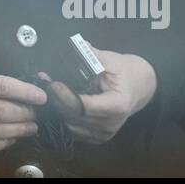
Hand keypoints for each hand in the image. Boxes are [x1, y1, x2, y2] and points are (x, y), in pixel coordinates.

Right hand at [0, 66, 45, 152]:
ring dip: (20, 129)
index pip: (2, 86)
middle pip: (4, 110)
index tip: (41, 95)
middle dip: (26, 112)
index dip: (26, 92)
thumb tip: (11, 88)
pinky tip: (12, 137)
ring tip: (32, 126)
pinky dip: (3, 143)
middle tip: (38, 111)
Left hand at [39, 47, 156, 143]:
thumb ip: (92, 56)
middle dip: (57, 101)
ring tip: (47, 92)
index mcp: (117, 105)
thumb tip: (75, 47)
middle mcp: (111, 123)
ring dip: (57, 110)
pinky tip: (56, 103)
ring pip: (72, 125)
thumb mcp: (112, 60)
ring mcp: (104, 133)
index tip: (53, 83)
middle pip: (75, 117)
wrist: (140, 87)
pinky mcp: (97, 136)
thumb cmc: (125, 71)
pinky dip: (63, 117)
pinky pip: (74, 130)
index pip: (85, 106)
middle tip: (44, 83)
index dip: (66, 96)